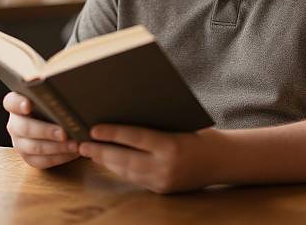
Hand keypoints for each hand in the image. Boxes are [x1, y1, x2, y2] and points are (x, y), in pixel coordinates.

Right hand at [3, 91, 79, 168]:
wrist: (63, 119)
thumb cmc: (60, 102)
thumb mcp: (56, 93)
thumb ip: (53, 90)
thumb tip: (56, 87)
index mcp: (17, 103)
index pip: (11, 102)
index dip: (18, 104)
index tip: (28, 105)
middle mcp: (15, 123)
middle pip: (24, 128)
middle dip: (46, 131)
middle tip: (64, 133)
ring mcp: (19, 142)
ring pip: (33, 147)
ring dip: (56, 147)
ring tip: (74, 145)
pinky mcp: (28, 156)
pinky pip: (41, 160)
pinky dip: (59, 157)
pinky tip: (73, 152)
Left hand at [79, 125, 219, 193]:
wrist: (223, 160)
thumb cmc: (202, 134)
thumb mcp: (180, 123)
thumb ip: (156, 124)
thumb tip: (125, 115)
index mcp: (171, 145)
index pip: (134, 138)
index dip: (112, 133)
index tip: (93, 129)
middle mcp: (165, 166)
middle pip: (124, 159)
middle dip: (101, 151)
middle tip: (82, 144)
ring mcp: (163, 181)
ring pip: (126, 171)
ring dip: (106, 162)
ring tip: (91, 152)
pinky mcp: (162, 190)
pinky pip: (135, 179)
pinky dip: (120, 169)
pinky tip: (109, 162)